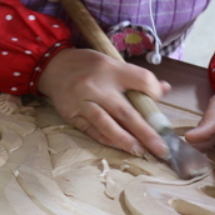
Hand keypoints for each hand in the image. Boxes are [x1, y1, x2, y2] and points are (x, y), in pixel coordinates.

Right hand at [38, 48, 170, 157]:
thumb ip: (136, 77)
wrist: (51, 66)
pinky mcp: (71, 114)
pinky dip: (106, 139)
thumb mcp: (111, 63)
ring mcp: (82, 102)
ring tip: (141, 151)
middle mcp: (97, 86)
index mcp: (111, 69)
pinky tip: (119, 147)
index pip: (141, 80)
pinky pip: (91, 130)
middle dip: (146, 132)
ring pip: (107, 124)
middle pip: (126, 111)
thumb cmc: (86, 65)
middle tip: (162, 148)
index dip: (154, 92)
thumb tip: (163, 89)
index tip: (158, 99)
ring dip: (126, 141)